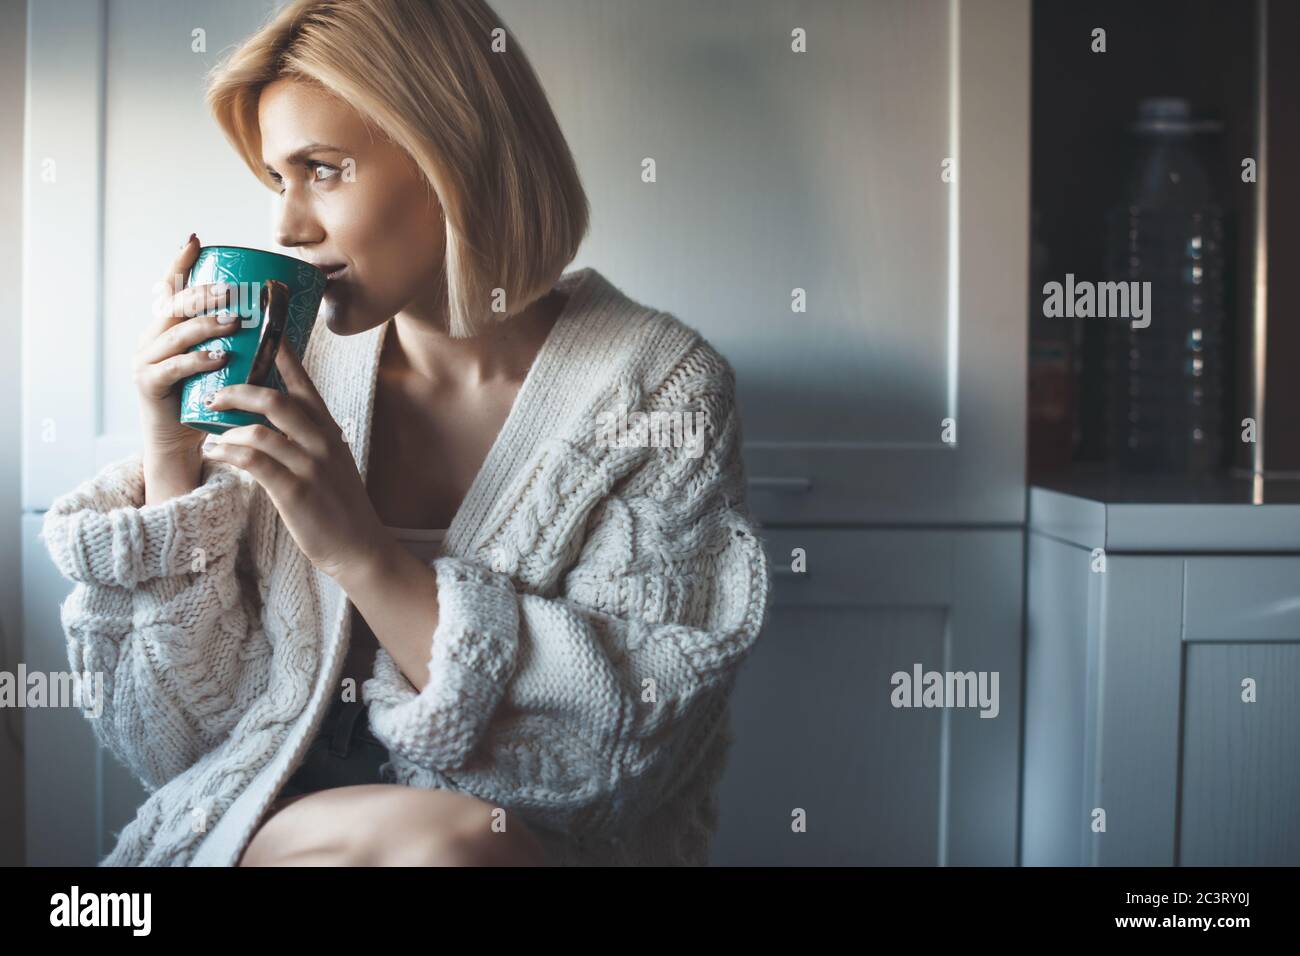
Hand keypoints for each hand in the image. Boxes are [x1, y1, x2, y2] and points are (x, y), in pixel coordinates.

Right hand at [134, 233, 236, 455]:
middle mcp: (152, 338)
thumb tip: (278, 317)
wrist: (183, 442)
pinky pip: (173, 367)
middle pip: (174, 305)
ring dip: (206, 325)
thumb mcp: (220, 362)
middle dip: (203, 294)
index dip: (181, 263)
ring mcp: (145, 360)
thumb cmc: (208, 398)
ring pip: (175, 333)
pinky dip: (196, 360)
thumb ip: (234, 340)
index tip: (196, 241)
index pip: (171, 288)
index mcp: (167, 328)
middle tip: (233, 291)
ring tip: (235, 321)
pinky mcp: (148, 384)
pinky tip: (218, 357)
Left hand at [201, 342, 387, 580]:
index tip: (262, 329)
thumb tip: (275, 417)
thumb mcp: (331, 460)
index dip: (281, 355)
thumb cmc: (338, 504)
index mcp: (328, 429)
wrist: (358, 546)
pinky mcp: (294, 490)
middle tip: (213, 394)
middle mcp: (321, 441)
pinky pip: (254, 461)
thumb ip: (308, 436)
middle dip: (238, 391)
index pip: (303, 383)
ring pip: (261, 429)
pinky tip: (214, 452)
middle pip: (276, 399)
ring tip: (207, 431)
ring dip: (227, 427)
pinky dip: (228, 452)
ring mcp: (309, 465)